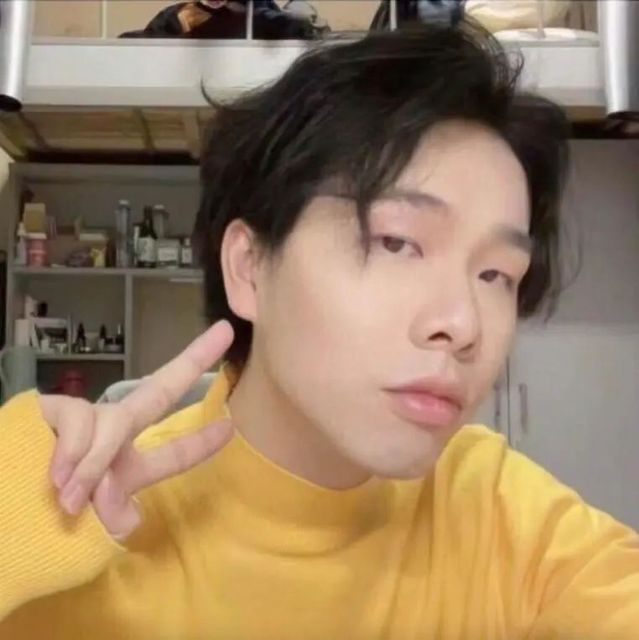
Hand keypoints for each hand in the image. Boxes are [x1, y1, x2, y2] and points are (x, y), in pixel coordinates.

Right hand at [40, 320, 234, 539]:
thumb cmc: (31, 530)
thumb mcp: (80, 537)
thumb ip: (111, 519)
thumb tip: (128, 512)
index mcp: (124, 469)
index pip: (172, 453)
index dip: (200, 443)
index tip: (230, 428)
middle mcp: (109, 439)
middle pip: (159, 392)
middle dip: (192, 361)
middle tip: (225, 332)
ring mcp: (82, 424)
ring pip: (115, 421)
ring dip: (95, 460)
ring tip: (71, 498)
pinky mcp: (49, 411)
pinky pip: (79, 421)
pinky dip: (74, 452)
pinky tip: (58, 477)